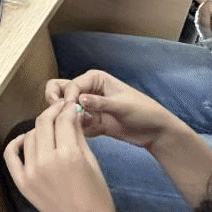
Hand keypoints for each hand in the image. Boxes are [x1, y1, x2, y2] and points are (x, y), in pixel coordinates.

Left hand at [3, 94, 115, 211]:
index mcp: (69, 156)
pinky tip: (25, 139)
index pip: (63, 120)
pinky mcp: (22, 182)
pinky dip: (16, 143)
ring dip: (39, 128)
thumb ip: (79, 135)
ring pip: (30, 136)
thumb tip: (72, 114)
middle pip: (44, 123)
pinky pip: (11, 155)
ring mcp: (32, 172)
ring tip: (49, 127)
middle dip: (53, 112)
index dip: (68, 109)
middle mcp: (47, 162)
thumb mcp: (92, 162)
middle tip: (60, 110)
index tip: (70, 106)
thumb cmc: (96, 198)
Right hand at [44, 70, 178, 148]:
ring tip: (77, 126)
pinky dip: (75, 128)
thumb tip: (79, 100)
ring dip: (65, 116)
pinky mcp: (89, 121)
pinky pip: (74, 123)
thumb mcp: (122, 106)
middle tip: (57, 114)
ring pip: (63, 107)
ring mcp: (87, 106)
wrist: (155, 131)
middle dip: (55, 100)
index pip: (71, 85)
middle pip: (59, 90)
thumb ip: (100, 103)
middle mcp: (87, 90)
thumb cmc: (143, 111)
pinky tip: (87, 133)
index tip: (69, 110)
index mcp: (94, 79)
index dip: (67, 96)